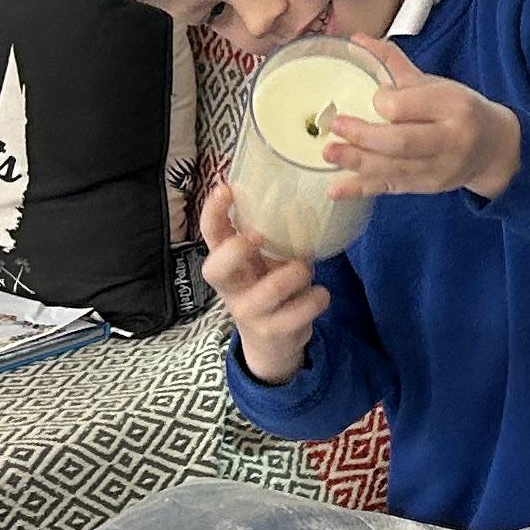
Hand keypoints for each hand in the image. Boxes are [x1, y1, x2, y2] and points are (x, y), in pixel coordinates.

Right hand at [200, 178, 330, 385]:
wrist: (273, 342)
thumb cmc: (271, 286)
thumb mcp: (266, 260)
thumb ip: (273, 235)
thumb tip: (298, 195)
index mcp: (227, 262)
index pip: (210, 235)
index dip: (212, 212)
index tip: (225, 188)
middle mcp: (230, 287)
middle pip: (216, 268)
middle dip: (236, 250)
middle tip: (258, 237)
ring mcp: (248, 312)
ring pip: (270, 289)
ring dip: (297, 273)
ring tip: (305, 268)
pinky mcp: (271, 331)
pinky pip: (300, 311)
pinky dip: (317, 298)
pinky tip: (320, 294)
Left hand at [321, 40, 521, 200]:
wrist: (495, 149)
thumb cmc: (461, 110)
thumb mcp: (436, 84)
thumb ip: (394, 63)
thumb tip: (356, 40)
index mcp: (453, 106)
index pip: (410, 106)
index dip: (384, 102)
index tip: (372, 97)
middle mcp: (449, 140)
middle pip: (401, 142)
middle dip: (364, 136)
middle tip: (335, 126)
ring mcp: (438, 169)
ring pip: (393, 168)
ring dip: (357, 161)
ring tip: (328, 153)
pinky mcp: (427, 187)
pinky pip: (391, 188)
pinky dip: (361, 189)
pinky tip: (335, 189)